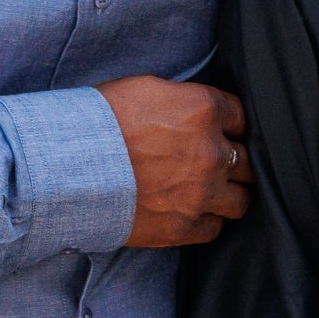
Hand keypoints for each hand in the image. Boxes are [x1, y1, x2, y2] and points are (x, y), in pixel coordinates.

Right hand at [97, 76, 252, 247]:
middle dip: (237, 160)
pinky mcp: (184, 226)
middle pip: (250, 161)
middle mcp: (211, 153)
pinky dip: (207, 220)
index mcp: (203, 111)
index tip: (225, 130)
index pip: (241, 116)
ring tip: (213, 191)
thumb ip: (183, 100)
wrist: (67, 168)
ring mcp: (201, 193)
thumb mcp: (146, 89)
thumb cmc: (99, 121)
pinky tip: (192, 211)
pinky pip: (215, 228)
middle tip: (219, 161)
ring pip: (241, 200)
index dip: (232, 123)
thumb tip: (194, 110)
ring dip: (229, 194)